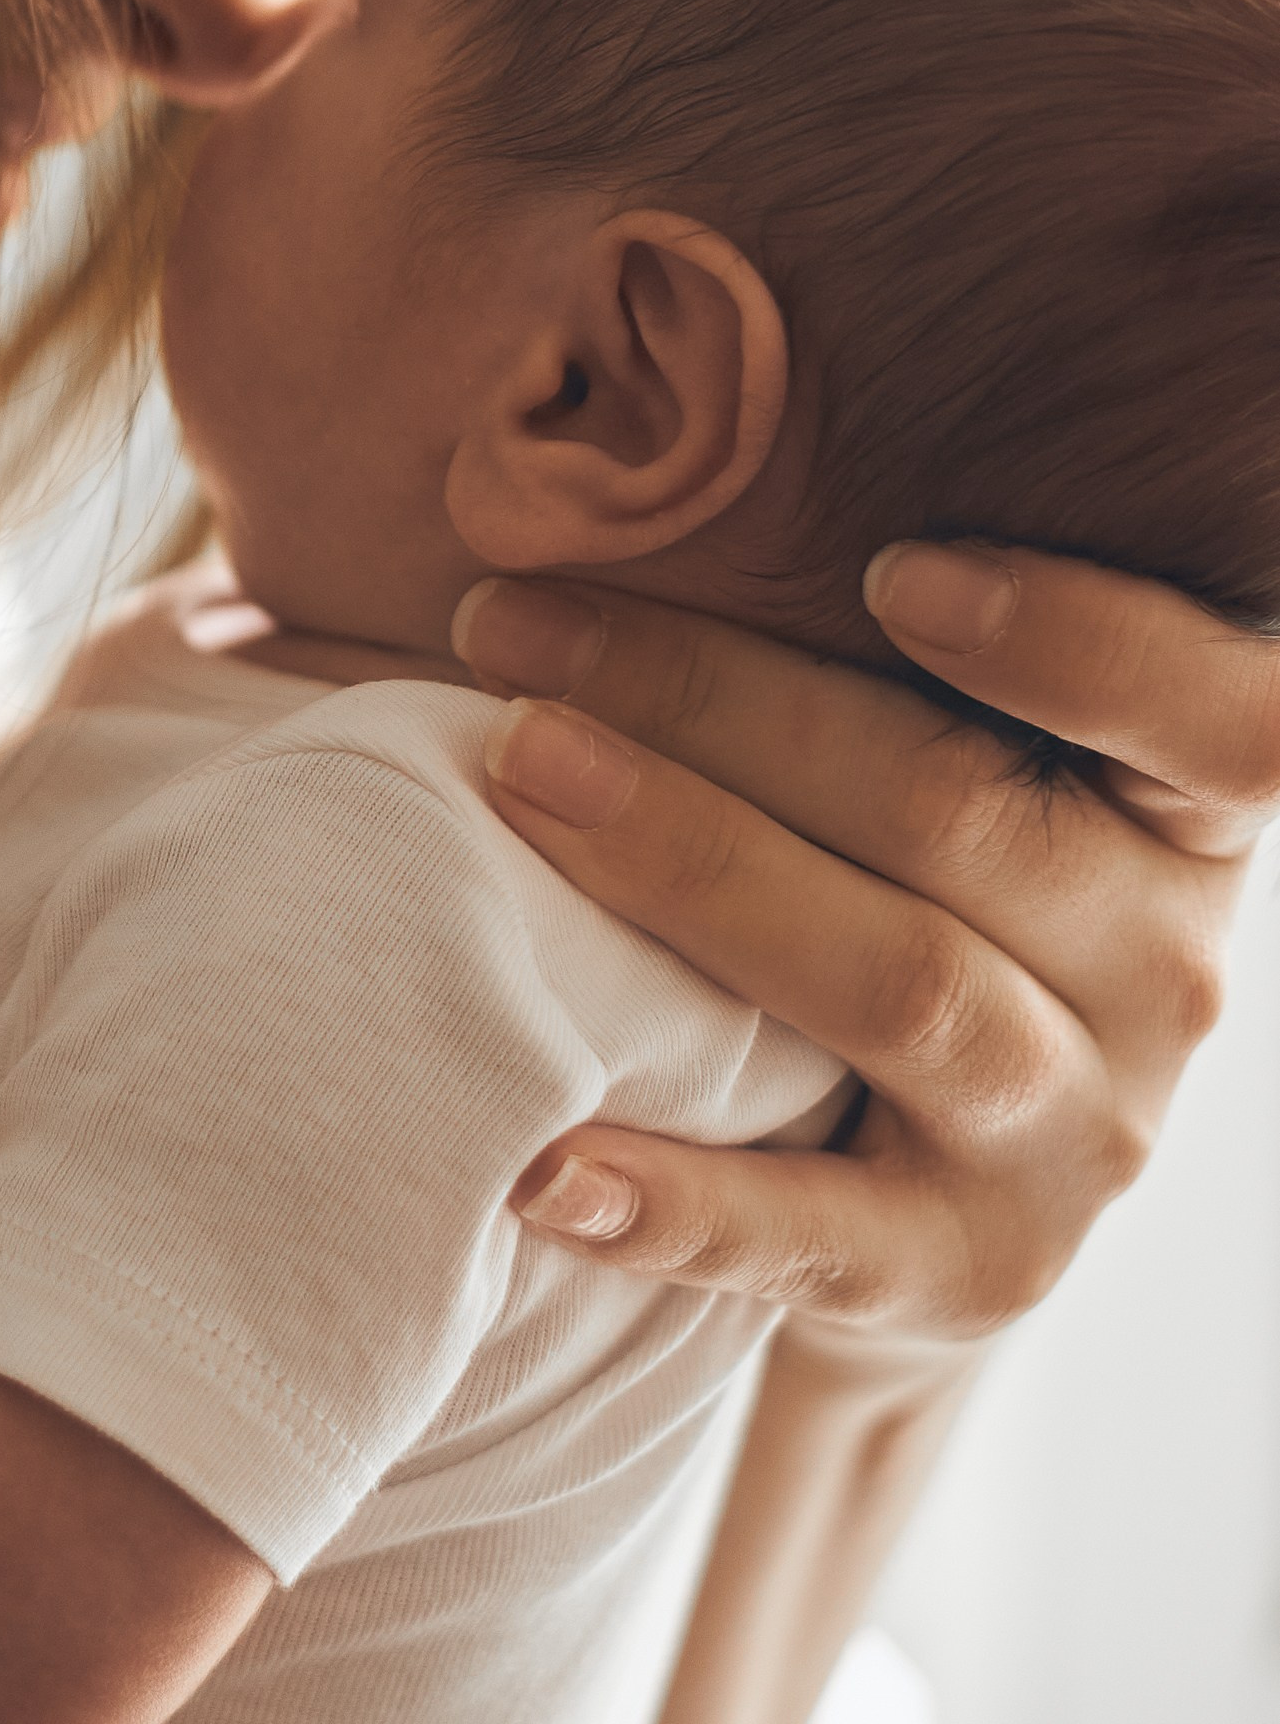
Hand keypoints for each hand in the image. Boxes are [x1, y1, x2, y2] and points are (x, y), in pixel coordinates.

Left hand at [450, 544, 1262, 1332]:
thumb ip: (878, 654)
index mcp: (1172, 817)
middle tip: (514, 625)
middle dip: (718, 704)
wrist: (926, 1194)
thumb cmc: (903, 893)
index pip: (1219, 724)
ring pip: (897, 983)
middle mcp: (1159, 970)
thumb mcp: (952, 771)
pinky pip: (815, 1229)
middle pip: (956, 815)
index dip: (1079, 645)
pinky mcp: (964, 1269)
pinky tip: (545, 1163)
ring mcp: (1075, 1133)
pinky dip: (672, 1198)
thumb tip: (645, 453)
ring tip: (522, 778)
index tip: (895, 574)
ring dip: (692, 867)